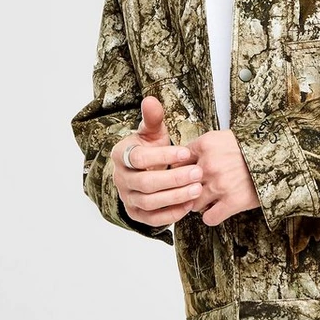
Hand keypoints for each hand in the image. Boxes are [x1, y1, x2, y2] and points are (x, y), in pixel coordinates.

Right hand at [112, 96, 202, 227]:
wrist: (142, 170)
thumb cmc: (150, 148)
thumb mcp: (151, 132)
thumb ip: (153, 118)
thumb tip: (151, 100)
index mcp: (121, 155)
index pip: (140, 158)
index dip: (163, 156)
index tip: (187, 152)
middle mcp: (120, 179)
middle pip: (145, 183)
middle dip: (174, 179)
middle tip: (198, 173)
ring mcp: (127, 198)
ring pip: (150, 202)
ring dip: (175, 197)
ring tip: (198, 189)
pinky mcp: (136, 214)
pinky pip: (152, 219)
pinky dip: (171, 214)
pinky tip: (190, 205)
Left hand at [185, 130, 260, 225]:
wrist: (279, 156)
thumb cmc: (251, 147)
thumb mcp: (224, 137)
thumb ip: (203, 147)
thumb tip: (184, 160)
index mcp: (206, 145)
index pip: (178, 162)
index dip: (180, 171)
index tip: (185, 175)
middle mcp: (209, 165)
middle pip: (182, 185)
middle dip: (188, 189)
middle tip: (195, 191)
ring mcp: (220, 185)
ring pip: (193, 204)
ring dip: (200, 204)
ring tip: (210, 200)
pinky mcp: (233, 202)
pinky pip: (209, 218)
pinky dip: (212, 216)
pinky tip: (218, 210)